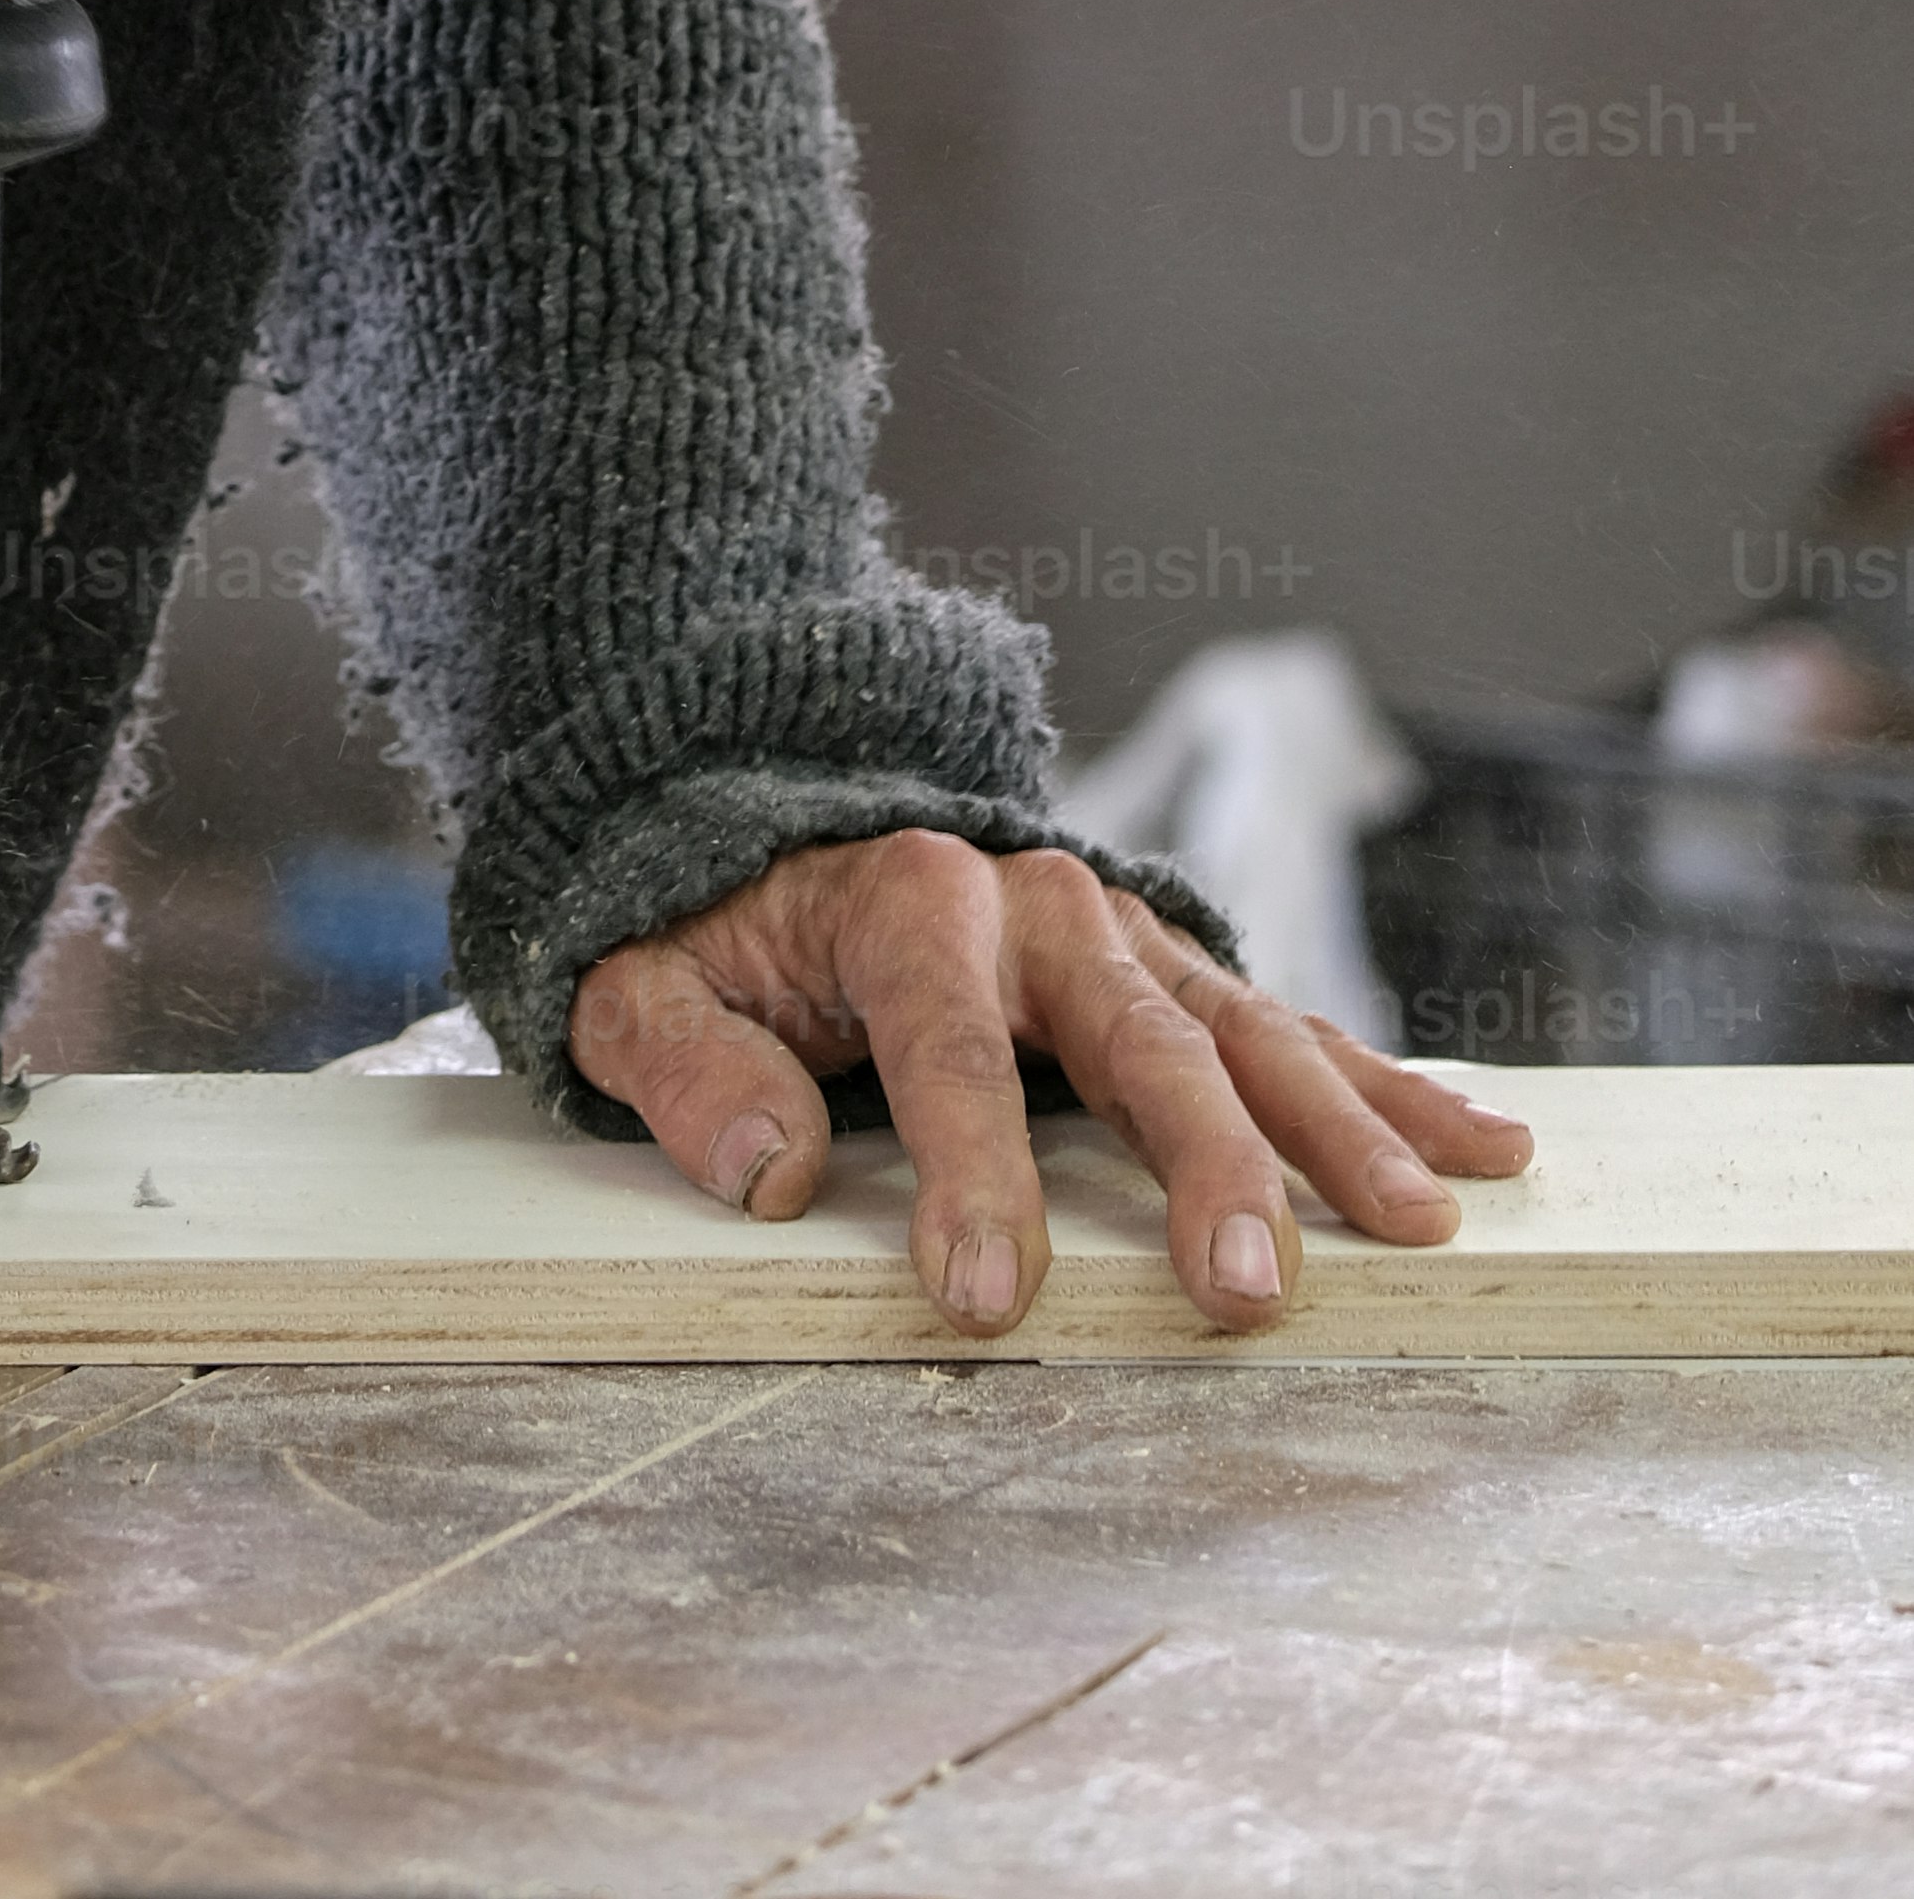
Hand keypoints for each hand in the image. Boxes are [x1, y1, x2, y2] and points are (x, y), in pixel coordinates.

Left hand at [568, 832, 1532, 1335]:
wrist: (766, 824)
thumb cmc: (710, 933)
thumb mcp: (637, 986)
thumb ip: (685, 1067)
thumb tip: (771, 1170)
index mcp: (908, 901)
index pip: (947, 1049)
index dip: (968, 1175)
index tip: (981, 1299)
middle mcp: (1037, 903)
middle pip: (1138, 1040)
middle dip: (1202, 1164)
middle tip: (1249, 1289)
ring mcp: (1121, 935)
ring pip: (1249, 1033)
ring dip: (1337, 1131)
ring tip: (1419, 1224)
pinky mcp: (1172, 971)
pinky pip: (1291, 1030)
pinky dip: (1389, 1085)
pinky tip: (1483, 1145)